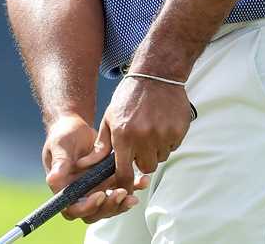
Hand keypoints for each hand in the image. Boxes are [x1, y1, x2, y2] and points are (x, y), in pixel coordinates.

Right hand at [43, 112, 147, 222]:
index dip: (87, 207)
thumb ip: (60, 163)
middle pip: (94, 212)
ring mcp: (93, 189)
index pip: (73, 209)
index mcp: (63, 188)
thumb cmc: (62, 135)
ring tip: (135, 192)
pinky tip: (142, 181)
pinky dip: (133, 188)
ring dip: (123, 202)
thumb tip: (54, 180)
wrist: (74, 125)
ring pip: (109, 205)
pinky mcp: (106, 182)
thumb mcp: (59, 146)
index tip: (100, 195)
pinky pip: (120, 191)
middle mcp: (78, 193)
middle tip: (122, 193)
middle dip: (110, 206)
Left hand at [89, 77, 191, 191]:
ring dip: (156, 150)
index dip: (124, 184)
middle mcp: (143, 138)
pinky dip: (168, 141)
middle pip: (146, 168)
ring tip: (151, 130)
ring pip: (160, 158)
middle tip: (140, 144)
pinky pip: (173, 147)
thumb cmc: (129, 97)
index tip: (125, 187)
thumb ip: (102, 144)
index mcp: (123, 135)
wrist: (157, 75)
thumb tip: (86, 165)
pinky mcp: (178, 131)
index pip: (124, 172)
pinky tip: (162, 124)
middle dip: (142, 161)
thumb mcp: (110, 117)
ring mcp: (163, 135)